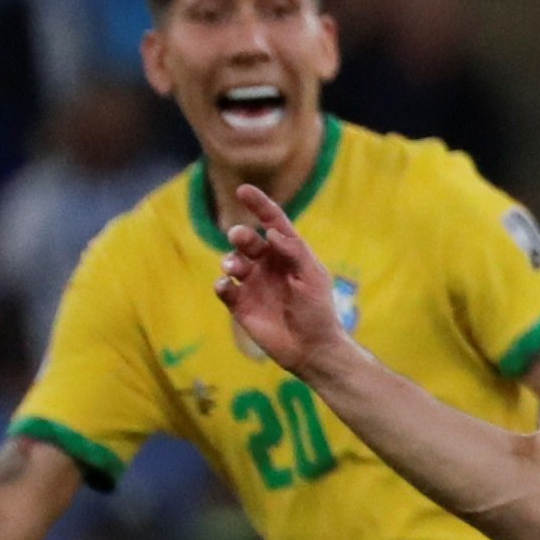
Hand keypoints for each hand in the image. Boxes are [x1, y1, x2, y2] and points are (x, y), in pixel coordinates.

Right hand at [215, 183, 350, 377]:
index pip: (272, 223)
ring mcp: (251, 283)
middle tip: (240, 238)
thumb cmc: (318, 311)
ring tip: (235, 267)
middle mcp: (267, 264)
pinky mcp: (239, 304)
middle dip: (241, 235)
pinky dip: (221, 283)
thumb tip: (272, 232)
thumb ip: (294, 252)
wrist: (312, 348)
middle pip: (247, 240)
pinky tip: (225, 285)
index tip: (243, 191)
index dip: (259, 205)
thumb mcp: (312, 278)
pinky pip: (223, 287)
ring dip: (230, 259)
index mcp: (288, 253)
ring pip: (231, 261)